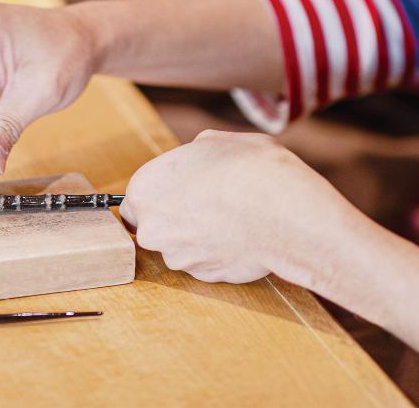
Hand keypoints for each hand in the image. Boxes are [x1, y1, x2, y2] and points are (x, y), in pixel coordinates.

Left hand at [119, 130, 352, 285]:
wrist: (282, 211)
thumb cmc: (249, 169)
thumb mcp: (216, 141)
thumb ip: (194, 155)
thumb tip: (198, 157)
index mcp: (146, 188)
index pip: (136, 199)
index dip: (161, 194)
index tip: (180, 191)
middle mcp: (153, 228)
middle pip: (156, 226)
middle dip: (177, 218)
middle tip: (209, 203)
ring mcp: (178, 257)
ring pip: (182, 247)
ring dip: (199, 237)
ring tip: (231, 218)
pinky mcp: (204, 277)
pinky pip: (205, 263)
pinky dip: (218, 254)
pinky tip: (240, 236)